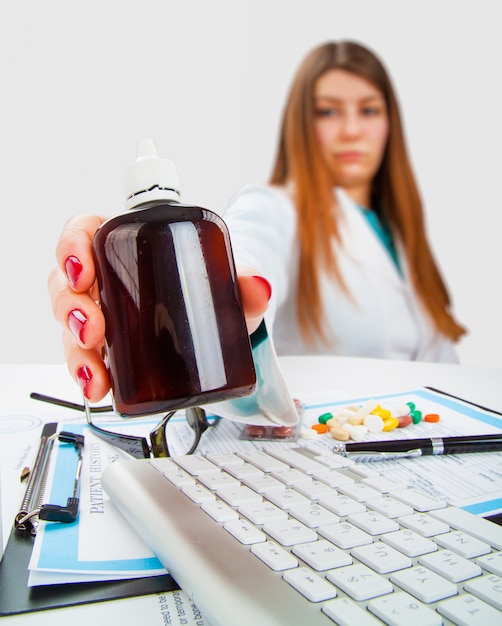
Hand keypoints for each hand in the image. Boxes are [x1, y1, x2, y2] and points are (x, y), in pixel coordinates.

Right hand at [48, 215, 270, 402]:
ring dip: (75, 351)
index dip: (72, 246)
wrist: (223, 328)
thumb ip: (245, 282)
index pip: (87, 231)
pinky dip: (88, 375)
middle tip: (94, 332)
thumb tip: (259, 286)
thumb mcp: (228, 283)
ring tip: (96, 374)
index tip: (83, 271)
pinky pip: (86, 358)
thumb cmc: (213, 291)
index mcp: (131, 244)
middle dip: (72, 310)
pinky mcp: (112, 348)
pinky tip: (99, 389)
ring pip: (71, 325)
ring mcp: (108, 314)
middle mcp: (111, 278)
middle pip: (68, 283)